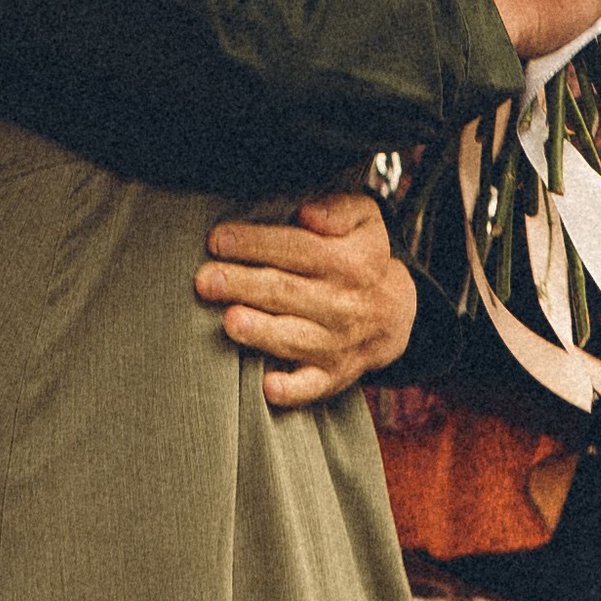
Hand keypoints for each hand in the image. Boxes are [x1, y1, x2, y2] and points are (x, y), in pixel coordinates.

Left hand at [196, 190, 417, 408]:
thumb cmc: (361, 260)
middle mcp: (343, 304)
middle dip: (242, 285)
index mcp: (350, 262)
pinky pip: (312, 387)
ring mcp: (337, 343)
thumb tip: (307, 215)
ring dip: (262, 332)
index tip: (217, 240)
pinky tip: (268, 387)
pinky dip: (292, 390)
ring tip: (230, 322)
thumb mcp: (365, 222)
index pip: (297, 248)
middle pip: (286, 291)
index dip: (255, 243)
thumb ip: (340, 209)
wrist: (395, 315)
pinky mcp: (332, 375)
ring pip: (294, 338)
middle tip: (205, 280)